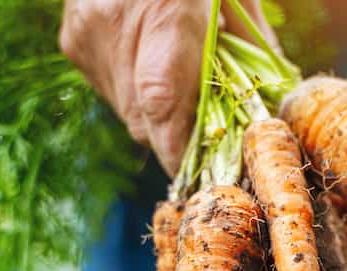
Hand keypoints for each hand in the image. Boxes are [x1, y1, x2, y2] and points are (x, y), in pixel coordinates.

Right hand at [60, 0, 277, 175]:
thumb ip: (253, 51)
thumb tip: (272, 107)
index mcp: (165, 14)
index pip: (164, 105)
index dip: (180, 151)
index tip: (203, 178)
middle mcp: (115, 26)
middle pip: (147, 120)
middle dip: (180, 137)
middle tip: (212, 136)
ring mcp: (87, 34)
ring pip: (128, 111)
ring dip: (159, 115)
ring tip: (183, 83)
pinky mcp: (73, 39)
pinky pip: (110, 90)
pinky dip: (136, 90)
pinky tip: (153, 61)